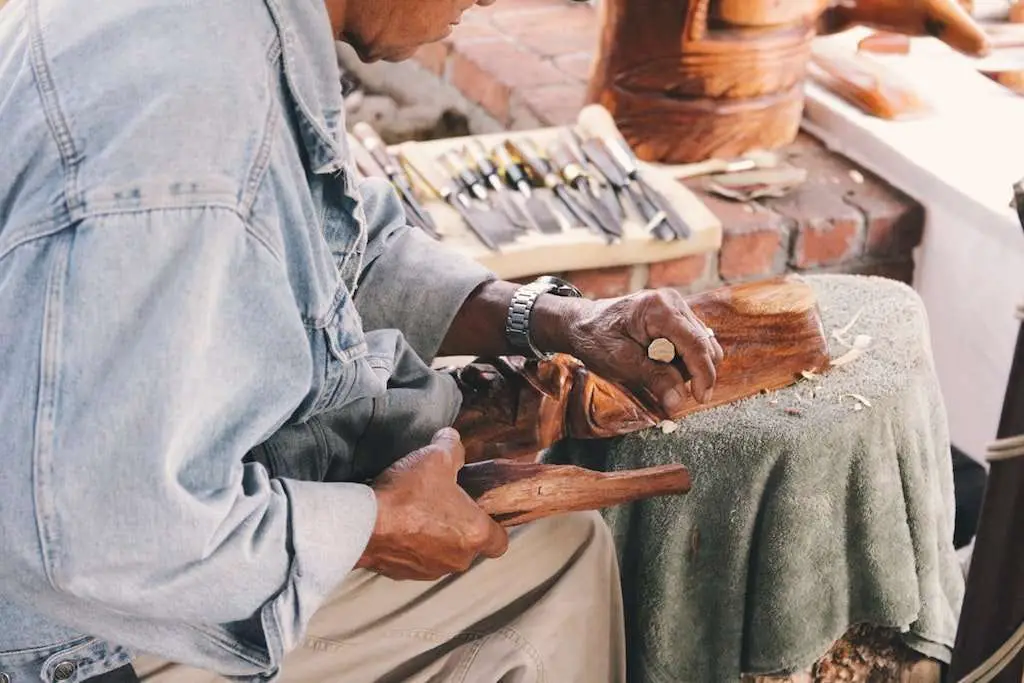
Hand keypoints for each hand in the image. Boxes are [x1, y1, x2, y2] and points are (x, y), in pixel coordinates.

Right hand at [355, 428, 508, 580]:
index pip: (499, 542)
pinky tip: (397, 524)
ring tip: (417, 511)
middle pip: (469, 546)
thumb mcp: (436, 457)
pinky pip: (415, 560)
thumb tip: (453, 440)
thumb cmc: (407, 494)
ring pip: (442, 554)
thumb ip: (452, 447)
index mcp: (474, 534)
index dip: (493, 526)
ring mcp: (429, 570)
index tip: (481, 511)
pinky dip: (410, 545)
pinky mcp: (403, 575)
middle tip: (444, 502)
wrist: (362, 524)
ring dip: (434, 537)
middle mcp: (457, 559)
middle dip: (459, 526)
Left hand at [535, 289, 723, 416]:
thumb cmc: (595, 338)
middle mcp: (673, 302)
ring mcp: (675, 306)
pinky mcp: (673, 315)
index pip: (696, 344)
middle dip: (692, 372)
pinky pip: (689, 342)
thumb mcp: (622, 362)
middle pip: (704, 345)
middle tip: (669, 389)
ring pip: (700, 345)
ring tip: (655, 371)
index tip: (700, 398)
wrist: (580, 323)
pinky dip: (680, 359)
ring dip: (685, 366)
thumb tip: (679, 403)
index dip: (703, 374)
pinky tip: (658, 363)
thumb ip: (654, 380)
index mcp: (660, 308)